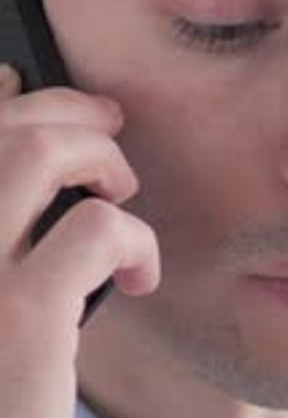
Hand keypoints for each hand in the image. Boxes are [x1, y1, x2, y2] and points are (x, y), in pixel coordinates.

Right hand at [0, 65, 159, 417]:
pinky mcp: (21, 320)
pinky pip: (98, 231)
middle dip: (69, 110)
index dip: (4, 96)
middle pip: (0, 126)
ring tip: (122, 191)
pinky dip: (136, 239)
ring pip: (40, 155)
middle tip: (111, 127)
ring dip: (99, 157)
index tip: (40, 98)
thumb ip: (0, 237)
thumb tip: (31, 159)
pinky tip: (142, 276)